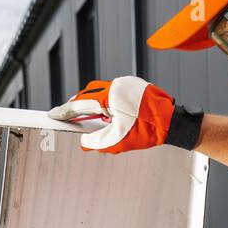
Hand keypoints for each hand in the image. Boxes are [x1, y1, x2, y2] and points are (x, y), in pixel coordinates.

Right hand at [48, 77, 198, 153]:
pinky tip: (109, 116)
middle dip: (78, 107)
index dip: (65, 111)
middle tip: (68, 118)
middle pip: (88, 95)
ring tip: (89, 120)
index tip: (54, 115)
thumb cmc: (149, 130)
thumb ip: (97, 142)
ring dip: (93, 105)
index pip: (80, 104)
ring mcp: (126, 84)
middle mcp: (117, 85)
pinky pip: (113, 93)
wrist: (173, 123)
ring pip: (100, 92)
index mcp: (110, 96)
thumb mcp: (118, 141)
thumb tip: (84, 142)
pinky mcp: (134, 87)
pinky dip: (106, 103)